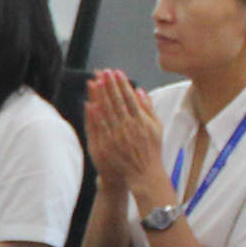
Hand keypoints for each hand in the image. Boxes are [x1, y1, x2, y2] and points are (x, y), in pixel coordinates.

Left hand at [82, 69, 165, 198]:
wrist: (143, 174)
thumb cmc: (151, 150)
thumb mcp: (156, 128)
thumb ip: (148, 108)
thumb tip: (140, 90)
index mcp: (141, 121)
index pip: (129, 98)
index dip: (122, 84)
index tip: (116, 72)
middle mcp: (128, 127)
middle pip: (116, 102)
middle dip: (109, 85)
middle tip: (104, 71)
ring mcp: (116, 137)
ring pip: (105, 112)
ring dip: (99, 96)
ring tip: (94, 81)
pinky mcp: (106, 146)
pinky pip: (98, 128)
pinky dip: (93, 115)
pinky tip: (89, 103)